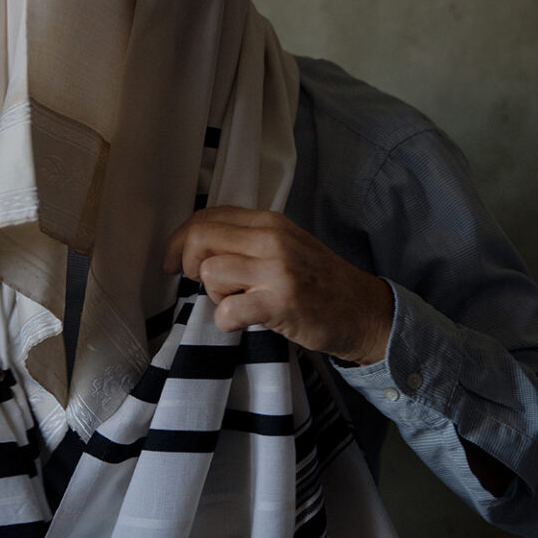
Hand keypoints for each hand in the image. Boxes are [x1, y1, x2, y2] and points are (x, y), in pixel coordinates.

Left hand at [163, 207, 393, 364]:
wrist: (363, 310)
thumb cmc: (319, 282)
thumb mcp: (285, 246)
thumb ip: (247, 239)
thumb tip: (195, 245)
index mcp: (270, 221)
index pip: (207, 216)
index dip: (180, 239)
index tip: (174, 262)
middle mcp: (272, 239)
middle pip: (200, 238)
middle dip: (187, 264)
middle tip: (199, 283)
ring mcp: (277, 270)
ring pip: (210, 273)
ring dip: (216, 295)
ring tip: (240, 302)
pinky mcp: (280, 303)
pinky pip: (227, 311)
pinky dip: (227, 321)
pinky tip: (244, 322)